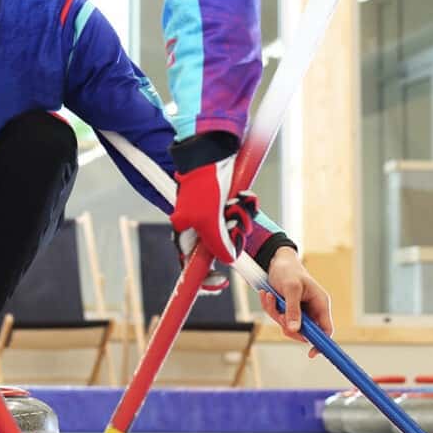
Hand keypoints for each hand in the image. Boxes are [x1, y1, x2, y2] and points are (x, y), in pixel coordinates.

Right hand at [168, 133, 253, 264]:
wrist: (212, 149)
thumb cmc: (205, 183)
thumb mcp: (210, 220)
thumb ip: (218, 245)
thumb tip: (228, 260)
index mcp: (184, 230)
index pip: (190, 263)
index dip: (204, 277)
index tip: (219, 282)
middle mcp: (197, 223)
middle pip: (219, 245)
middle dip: (233, 236)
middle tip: (235, 223)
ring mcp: (212, 212)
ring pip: (234, 228)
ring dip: (242, 218)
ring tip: (239, 203)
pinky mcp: (226, 199)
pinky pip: (242, 212)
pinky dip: (248, 206)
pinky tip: (246, 196)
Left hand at [257, 247, 332, 359]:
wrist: (276, 261)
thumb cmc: (289, 271)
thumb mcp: (291, 289)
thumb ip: (293, 309)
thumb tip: (295, 330)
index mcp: (320, 303)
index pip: (326, 330)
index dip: (321, 343)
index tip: (311, 353)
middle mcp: (312, 309)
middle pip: (304, 332)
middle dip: (288, 325)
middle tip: (280, 315)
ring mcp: (299, 311)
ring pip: (288, 326)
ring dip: (276, 314)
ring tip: (270, 297)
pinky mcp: (287, 309)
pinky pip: (278, 318)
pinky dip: (270, 308)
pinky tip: (267, 295)